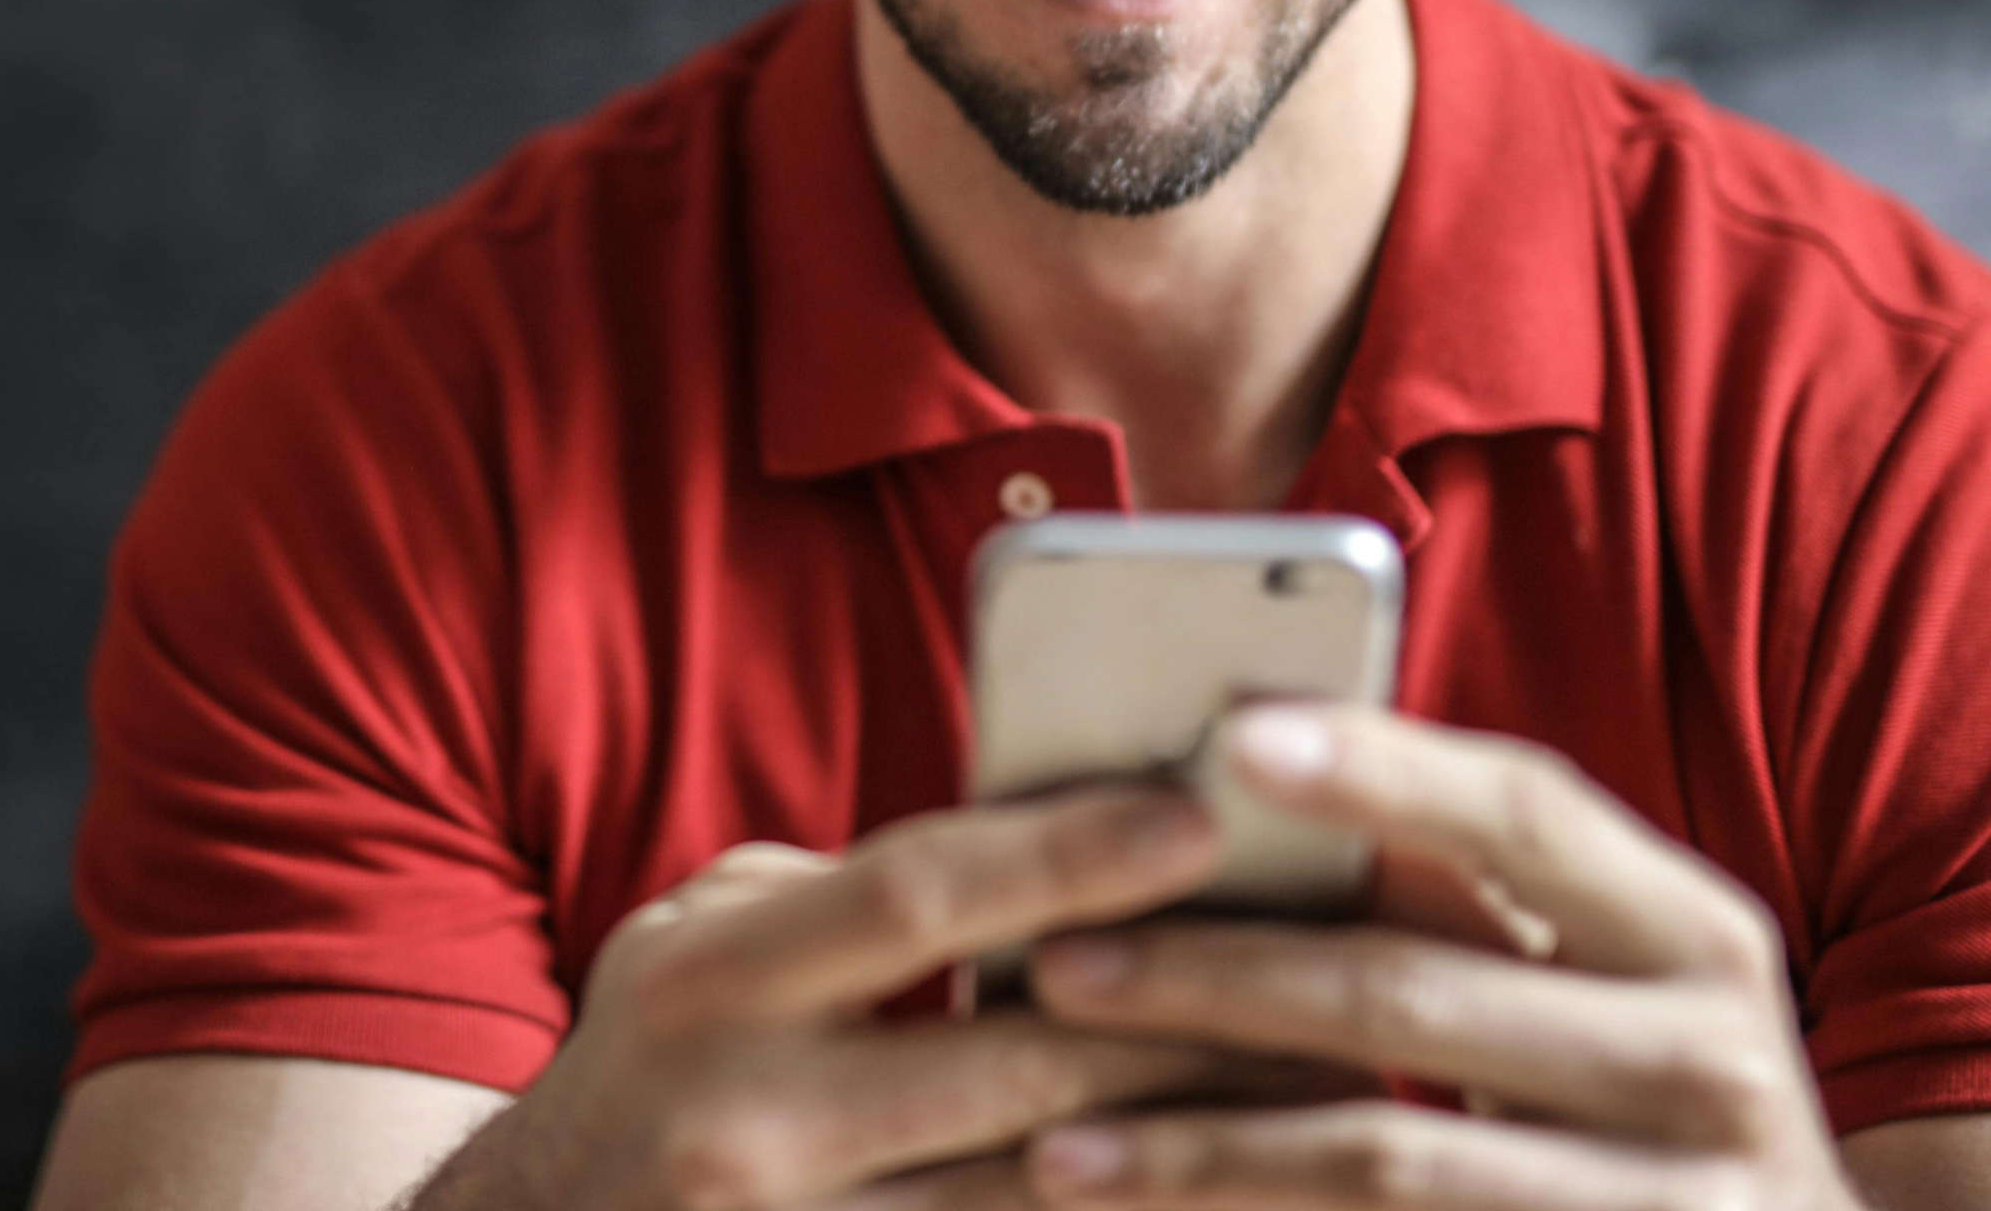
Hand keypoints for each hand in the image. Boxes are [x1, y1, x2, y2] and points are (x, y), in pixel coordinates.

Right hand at [413, 786, 1333, 1210]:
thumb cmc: (652, 1064)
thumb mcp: (701, 947)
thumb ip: (849, 904)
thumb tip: (1047, 851)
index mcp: (709, 983)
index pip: (915, 898)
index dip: (1064, 853)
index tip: (1199, 817)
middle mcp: (743, 1122)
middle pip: (1020, 1065)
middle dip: (1192, 1021)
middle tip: (1338, 977)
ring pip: (1047, 1197)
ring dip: (1198, 1151)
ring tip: (1331, 1101)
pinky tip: (1222, 1194)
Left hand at [1016, 705, 1865, 1208]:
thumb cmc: (1645, 1096)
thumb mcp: (1605, 981)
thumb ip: (1469, 894)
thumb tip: (1250, 770)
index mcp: (1698, 933)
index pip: (1527, 812)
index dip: (1379, 765)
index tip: (1227, 733)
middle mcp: (1711, 1061)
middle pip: (1413, 992)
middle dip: (1213, 974)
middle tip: (1055, 962)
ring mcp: (1676, 1203)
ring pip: (1386, 1153)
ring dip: (1201, 1143)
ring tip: (1055, 1141)